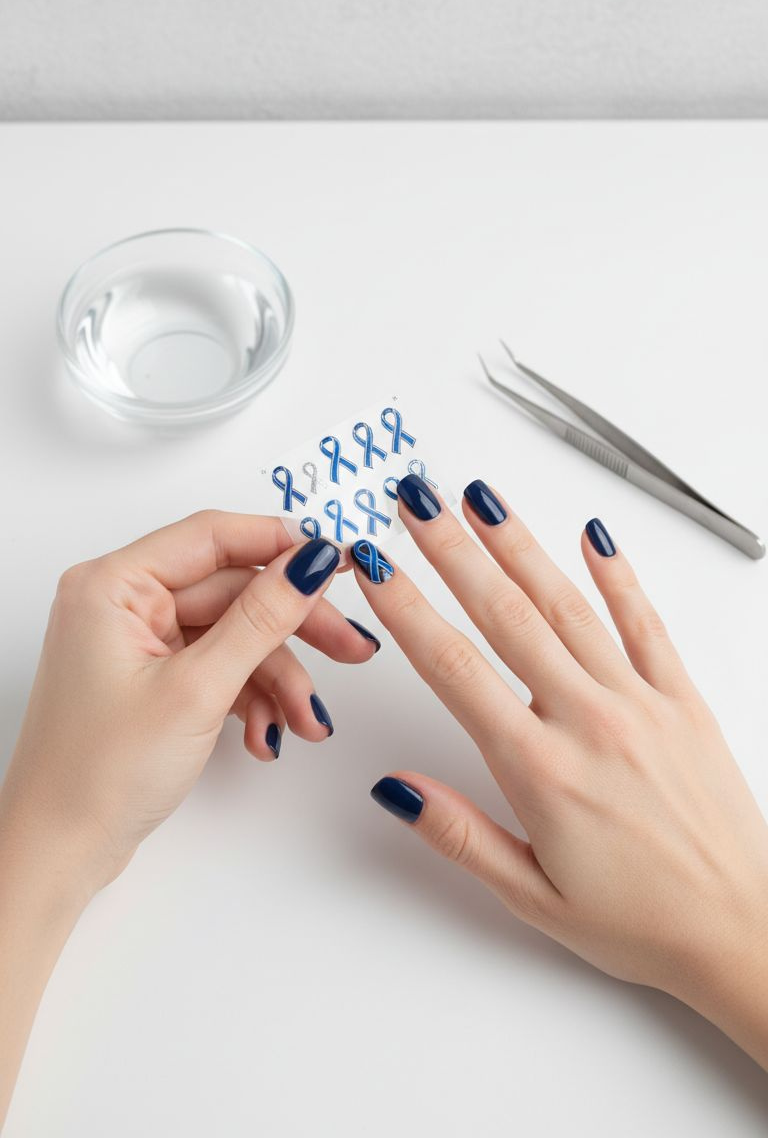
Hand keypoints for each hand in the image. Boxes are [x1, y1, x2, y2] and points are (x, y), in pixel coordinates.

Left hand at [1, 511, 378, 899]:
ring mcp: (137, 641)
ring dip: (278, 678)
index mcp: (113, 584)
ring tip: (307, 722)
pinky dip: (251, 698)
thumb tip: (311, 562)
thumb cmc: (95, 776)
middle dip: (294, 629)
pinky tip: (266, 736)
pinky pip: (220, 666)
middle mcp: (122, 602)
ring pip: (234, 634)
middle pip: (234, 590)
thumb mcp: (197, 689)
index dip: (283, 544)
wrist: (58, 854)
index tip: (339, 562)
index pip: (213, 536)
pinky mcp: (153, 677)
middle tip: (352, 648)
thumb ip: (261, 618)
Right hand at [353, 476, 767, 1068]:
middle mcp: (588, 720)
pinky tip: (593, 537)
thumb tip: (395, 787)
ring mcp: (640, 702)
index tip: (375, 566)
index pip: (454, 669)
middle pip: (505, 615)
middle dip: (452, 550)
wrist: (743, 928)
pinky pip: (646, 623)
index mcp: (540, 769)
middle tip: (416, 502)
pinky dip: (618, 576)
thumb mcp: (532, 897)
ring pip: (567, 605)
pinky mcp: (683, 699)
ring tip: (481, 500)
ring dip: (519, 545)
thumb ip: (459, 834)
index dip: (407, 610)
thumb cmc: (641, 922)